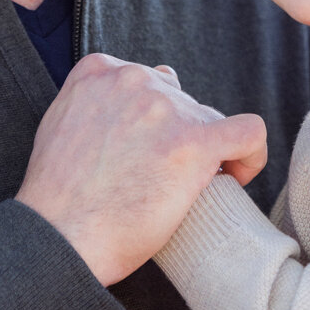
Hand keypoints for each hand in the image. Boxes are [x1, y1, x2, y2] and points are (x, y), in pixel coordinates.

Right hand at [16, 55, 266, 285]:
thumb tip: (137, 103)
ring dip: (205, 154)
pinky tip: (235, 179)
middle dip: (177, 140)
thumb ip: (97, 105)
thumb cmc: (58, 200)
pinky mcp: (194, 142)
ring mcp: (165, 108)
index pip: (151, 82)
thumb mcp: (61, 127)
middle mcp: (134, 80)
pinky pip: (250, 133)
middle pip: (182, 103)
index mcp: (99, 71)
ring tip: (183, 193)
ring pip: (210, 121)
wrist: (60, 238)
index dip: (157, 121)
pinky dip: (251, 156)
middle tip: (159, 183)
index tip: (148, 153)